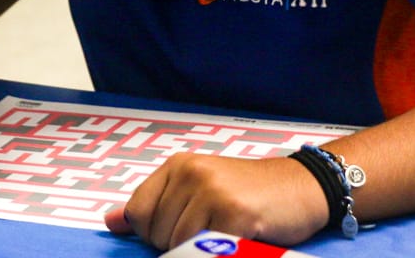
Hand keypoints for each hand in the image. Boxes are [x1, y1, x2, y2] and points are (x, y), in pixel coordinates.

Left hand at [104, 153, 328, 249]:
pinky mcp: (234, 213)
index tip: (188, 223)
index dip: (158, 232)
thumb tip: (110, 222)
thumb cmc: (251, 195)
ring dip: (202, 248)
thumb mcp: (198, 191)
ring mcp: (212, 191)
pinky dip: (222, 250)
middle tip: (217, 226)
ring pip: (177, 246)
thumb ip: (154, 206)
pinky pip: (203, 250)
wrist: (305, 187)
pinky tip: (242, 235)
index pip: (138, 213)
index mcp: (179, 165)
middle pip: (156, 234)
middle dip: (181, 242)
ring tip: (229, 231)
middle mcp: (192, 171)